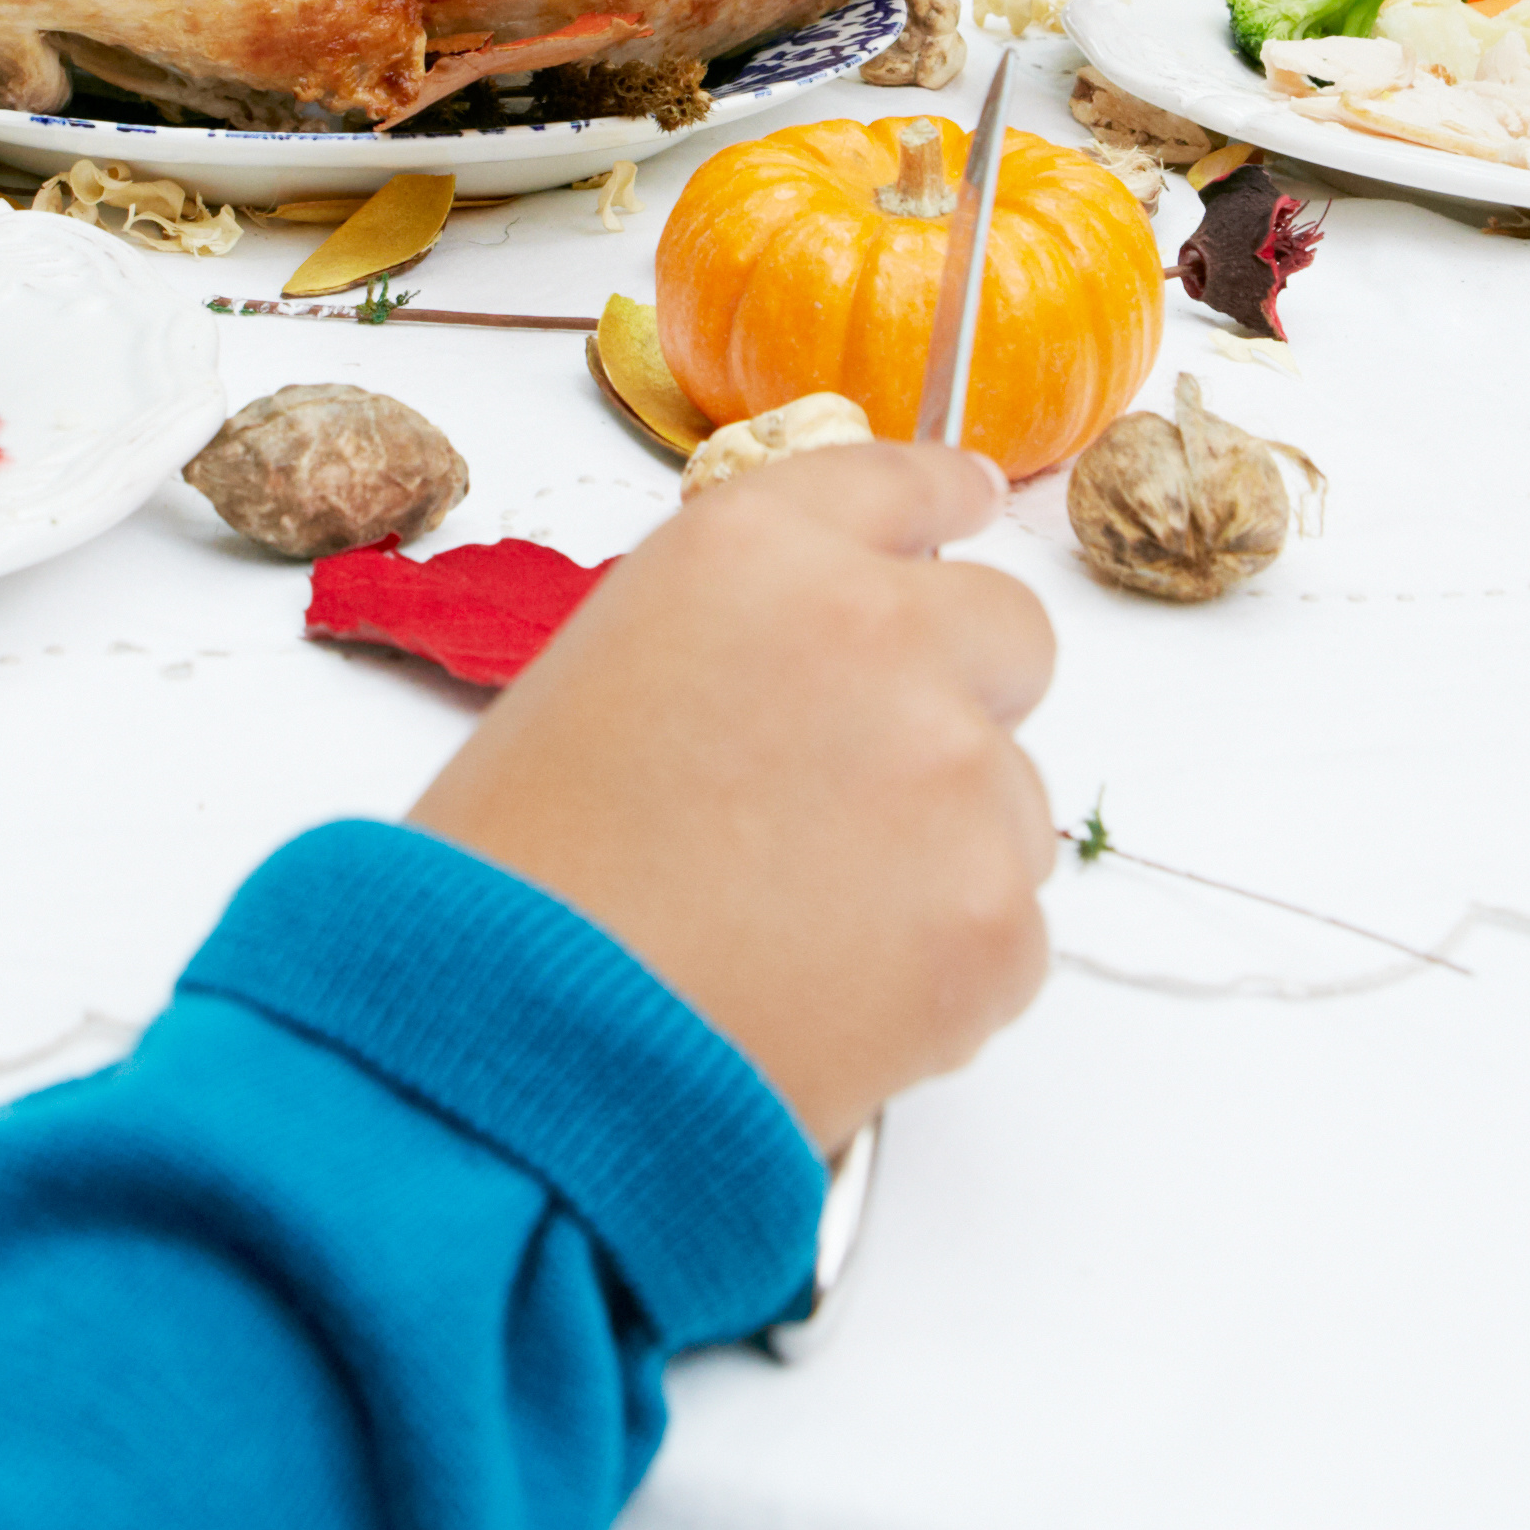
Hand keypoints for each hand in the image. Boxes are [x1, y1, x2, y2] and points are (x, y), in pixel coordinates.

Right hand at [411, 442, 1056, 1156]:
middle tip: (860, 797)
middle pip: (1008, 635)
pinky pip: (1012, 933)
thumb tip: (823, 673)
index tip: (971, 509)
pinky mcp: (994, 917)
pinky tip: (828, 1001)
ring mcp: (954, 773)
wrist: (515, 1047)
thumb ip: (745, 639)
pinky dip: (947, 976)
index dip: (946, 502)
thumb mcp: (602, 678)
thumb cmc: (518, 879)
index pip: (904, 482)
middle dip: (962, 702)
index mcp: (758, 552)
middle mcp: (876, 631)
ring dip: (944, 855)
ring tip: (799, 932)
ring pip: (1013, 802)